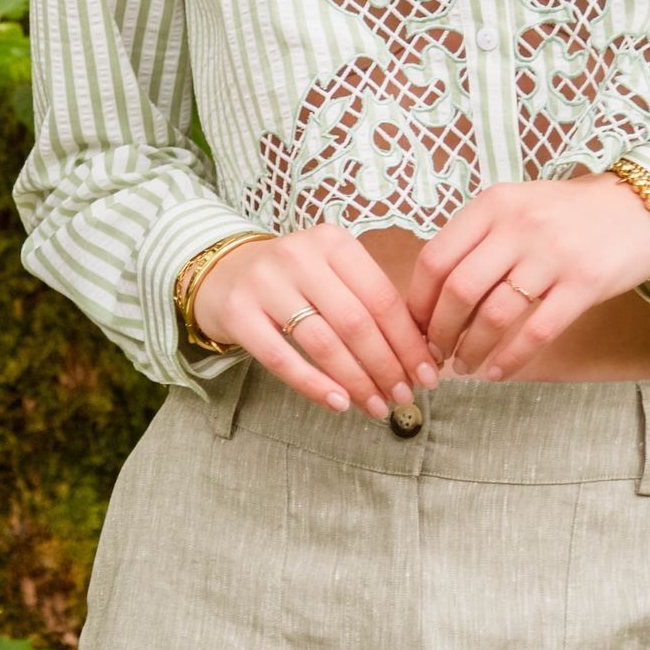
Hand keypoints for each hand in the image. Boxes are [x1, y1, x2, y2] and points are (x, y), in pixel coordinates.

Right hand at [187, 226, 443, 419]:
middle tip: (405, 397)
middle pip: (356, 322)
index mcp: (333, 242)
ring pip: (323, 342)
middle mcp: (299, 255)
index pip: (381, 296)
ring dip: (357, 381)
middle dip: (387, 366)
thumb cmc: (293, 281)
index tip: (428, 374)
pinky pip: (282, 358)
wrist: (221, 273)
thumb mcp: (331, 274)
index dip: (408, 341)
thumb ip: (370, 303)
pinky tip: (339, 403)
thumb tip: (421, 355)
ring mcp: (265, 282)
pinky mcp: (238, 312)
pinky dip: (315, 385)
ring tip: (377, 407)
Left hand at [405, 176, 649, 378]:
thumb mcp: (517, 206)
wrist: (639, 209)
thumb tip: (432, 295)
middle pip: (459, 290)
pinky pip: (537, 331)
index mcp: (493, 204)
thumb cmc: (567, 214)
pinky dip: (510, 359)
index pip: (436, 258)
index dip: (419, 301)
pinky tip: (497, 372)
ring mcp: (552, 255)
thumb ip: (478, 239)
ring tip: (464, 366)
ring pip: (495, 315)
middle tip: (436, 353)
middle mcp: (519, 225)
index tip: (414, 326)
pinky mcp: (584, 284)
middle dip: (440, 331)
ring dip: (471, 349)